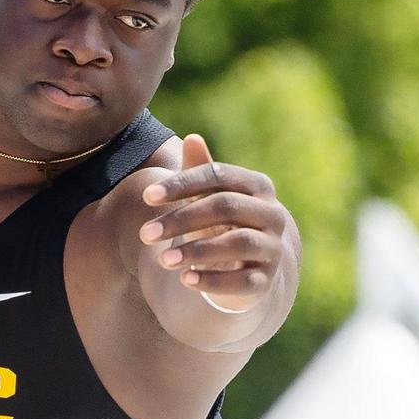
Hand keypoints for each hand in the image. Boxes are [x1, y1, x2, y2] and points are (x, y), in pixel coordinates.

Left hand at [138, 134, 288, 311]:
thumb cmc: (222, 222)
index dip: (182, 184)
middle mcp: (272, 214)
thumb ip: (200, 170)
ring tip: (162, 259)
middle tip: (144, 234)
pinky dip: (213, 280)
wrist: (248, 266)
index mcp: (258, 185)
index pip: (218, 175)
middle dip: (181, 219)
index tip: (146, 196)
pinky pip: (242, 281)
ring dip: (196, 250)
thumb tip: (192, 138)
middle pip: (225, 207)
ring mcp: (273, 248)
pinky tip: (185, 280)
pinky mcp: (266, 281)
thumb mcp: (210, 195)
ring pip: (238, 243)